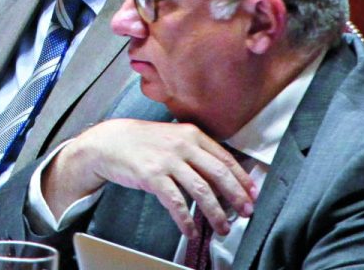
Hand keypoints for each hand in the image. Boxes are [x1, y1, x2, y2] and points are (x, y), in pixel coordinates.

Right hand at [41, 120, 256, 244]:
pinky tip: (191, 230)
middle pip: (218, 174)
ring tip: (222, 228)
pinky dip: (186, 220)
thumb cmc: (143, 142)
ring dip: (215, 213)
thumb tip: (221, 174)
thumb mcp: (174, 136)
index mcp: (192, 134)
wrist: (110, 141)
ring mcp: (167, 160)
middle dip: (236, 196)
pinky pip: (176, 202)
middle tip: (246, 212)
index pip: (225, 158)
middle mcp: (183, 145)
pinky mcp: (152, 176)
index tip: (253, 194)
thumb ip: (196, 150)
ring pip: (201, 190)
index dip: (242, 178)